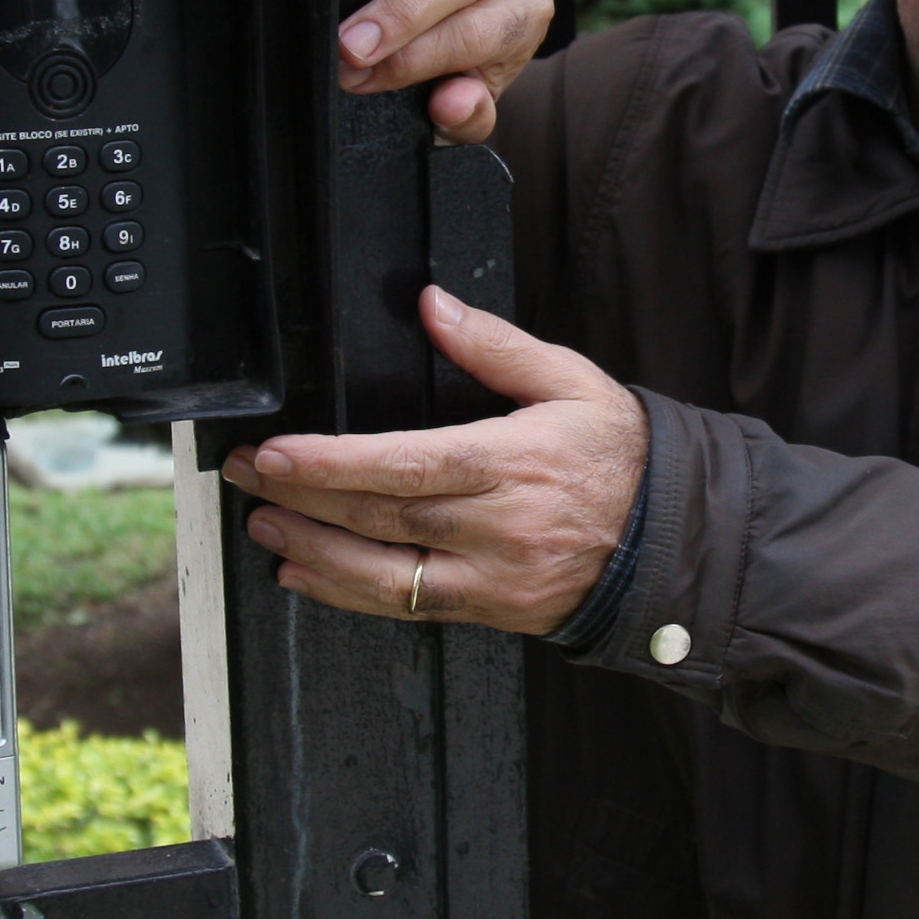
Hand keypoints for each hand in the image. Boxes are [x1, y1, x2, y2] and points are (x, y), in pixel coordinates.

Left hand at [225, 285, 643, 636]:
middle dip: (300, 495)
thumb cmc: (622, 458)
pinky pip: (405, 608)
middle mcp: (497, 527)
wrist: (673, 542)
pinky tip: (306, 573)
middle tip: (245, 472)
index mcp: (513, 463)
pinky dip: (346, 593)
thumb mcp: (572, 382)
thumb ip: (497, 346)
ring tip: (261, 522)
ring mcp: (491, 578)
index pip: (404, 465)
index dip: (332, 464)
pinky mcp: (489, 612)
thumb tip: (434, 307)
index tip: (277, 452)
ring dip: (311, 550)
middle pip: (380, 516)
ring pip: (382, 573)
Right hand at [343, 0, 550, 143]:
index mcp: (520, 13)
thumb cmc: (453, 67)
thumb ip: (466, 114)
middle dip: (406, 8)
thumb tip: (455, 102)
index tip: (363, 76)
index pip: (479, 32)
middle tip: (352, 39)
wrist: (466, 38)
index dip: (420, 56)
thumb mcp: (462, 107)